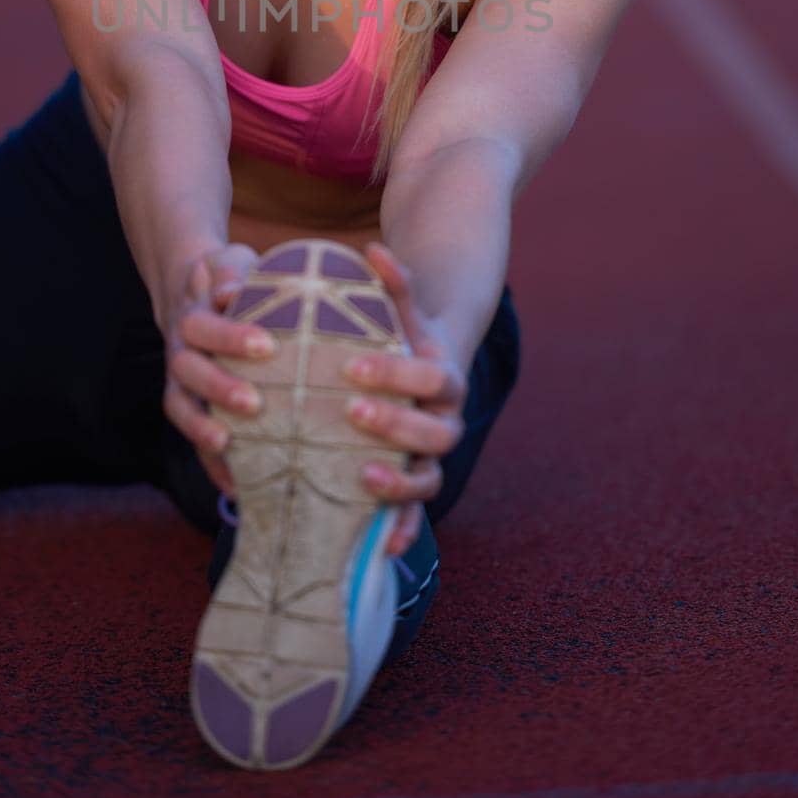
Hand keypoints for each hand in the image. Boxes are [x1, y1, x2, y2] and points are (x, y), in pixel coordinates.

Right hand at [160, 243, 274, 495]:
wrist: (194, 292)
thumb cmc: (231, 278)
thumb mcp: (231, 261)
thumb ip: (232, 271)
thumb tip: (230, 291)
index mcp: (193, 314)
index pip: (203, 325)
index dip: (230, 336)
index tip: (266, 345)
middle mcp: (180, 350)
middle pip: (188, 371)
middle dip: (219, 388)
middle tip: (256, 403)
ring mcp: (180, 382)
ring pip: (180, 408)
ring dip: (202, 429)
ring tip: (230, 448)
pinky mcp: (189, 408)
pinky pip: (192, 440)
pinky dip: (211, 466)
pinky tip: (238, 489)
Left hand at [344, 242, 467, 557]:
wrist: (414, 376)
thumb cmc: (396, 339)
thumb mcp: (394, 313)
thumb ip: (391, 284)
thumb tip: (373, 248)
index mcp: (445, 377)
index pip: (434, 378)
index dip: (399, 375)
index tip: (355, 367)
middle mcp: (446, 422)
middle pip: (438, 433)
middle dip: (396, 426)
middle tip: (351, 413)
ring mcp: (431, 459)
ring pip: (431, 479)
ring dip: (400, 484)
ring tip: (360, 477)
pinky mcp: (412, 488)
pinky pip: (414, 518)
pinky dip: (401, 534)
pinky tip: (377, 549)